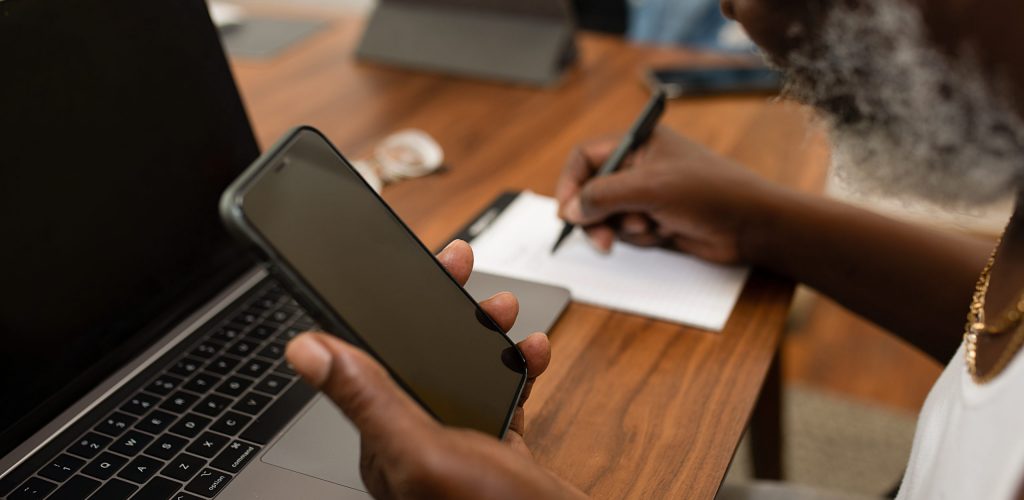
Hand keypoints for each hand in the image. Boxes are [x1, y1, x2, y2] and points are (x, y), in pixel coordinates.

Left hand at [285, 240, 585, 499]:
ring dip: (484, 334)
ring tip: (506, 311)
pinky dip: (519, 369)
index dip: (393, 308)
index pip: (376, 358)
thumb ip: (370, 400)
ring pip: (464, 371)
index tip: (412, 265)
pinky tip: (534, 354)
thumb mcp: (426, 452)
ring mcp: (461, 447)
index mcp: (389, 443)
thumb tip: (306, 350)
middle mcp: (420, 443)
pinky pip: (503, 396)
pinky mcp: (498, 452)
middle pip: (423, 357)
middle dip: (446, 309)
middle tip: (462, 266)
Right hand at [556, 126, 782, 263]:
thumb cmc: (710, 193)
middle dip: (595, 215)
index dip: (571, 183)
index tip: (567, 211)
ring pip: (609, 215)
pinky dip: (641, 237)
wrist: (751, 225)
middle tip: (602, 238)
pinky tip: (666, 233)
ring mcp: (647, 194)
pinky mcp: (656, 218)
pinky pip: (628, 231)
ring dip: (623, 227)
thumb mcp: (650, 189)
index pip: (587, 157)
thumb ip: (603, 196)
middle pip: (592, 190)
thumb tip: (569, 210)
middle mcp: (640, 166)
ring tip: (651, 227)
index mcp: (639, 142)